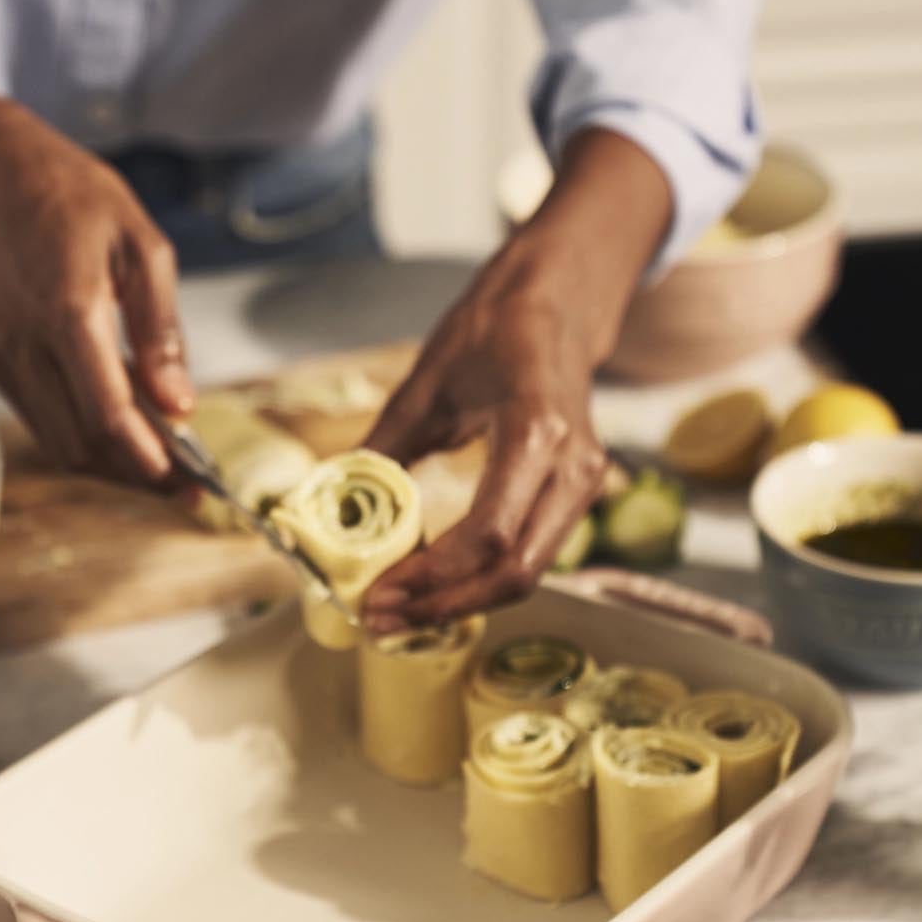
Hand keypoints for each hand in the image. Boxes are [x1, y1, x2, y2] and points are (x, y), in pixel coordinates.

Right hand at [0, 44, 189, 483]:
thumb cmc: (75, 202)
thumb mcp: (143, 247)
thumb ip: (162, 331)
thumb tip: (179, 405)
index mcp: (69, 309)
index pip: (106, 412)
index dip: (147, 458)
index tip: (187, 482)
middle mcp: (24, 342)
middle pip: (82, 443)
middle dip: (136, 472)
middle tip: (185, 480)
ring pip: (58, 442)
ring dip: (109, 460)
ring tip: (159, 453)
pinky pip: (39, 420)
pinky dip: (81, 432)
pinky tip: (118, 416)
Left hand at [363, 237, 605, 631]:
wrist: (557, 303)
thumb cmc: (495, 330)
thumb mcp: (428, 380)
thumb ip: (386, 446)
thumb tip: (336, 503)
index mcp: (537, 430)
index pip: (490, 534)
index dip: (433, 576)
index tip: (379, 593)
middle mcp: (573, 466)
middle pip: (517, 572)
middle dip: (445, 606)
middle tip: (381, 618)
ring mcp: (585, 484)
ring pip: (529, 573)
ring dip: (463, 601)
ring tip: (400, 610)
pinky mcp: (577, 495)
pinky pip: (532, 554)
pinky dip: (482, 578)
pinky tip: (436, 585)